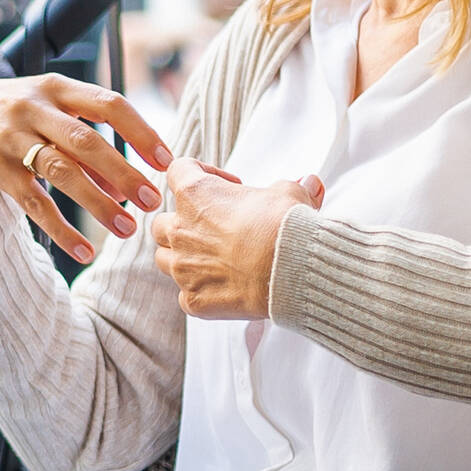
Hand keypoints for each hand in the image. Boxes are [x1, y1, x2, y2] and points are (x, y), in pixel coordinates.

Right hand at [0, 74, 171, 263]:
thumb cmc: (14, 113)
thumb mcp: (49, 110)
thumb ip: (87, 142)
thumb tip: (126, 185)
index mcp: (56, 88)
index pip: (109, 104)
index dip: (141, 132)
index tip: (167, 161)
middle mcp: (34, 109)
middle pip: (87, 141)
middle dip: (125, 173)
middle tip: (154, 202)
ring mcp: (11, 138)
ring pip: (61, 172)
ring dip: (98, 203)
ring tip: (127, 229)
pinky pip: (33, 203)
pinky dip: (61, 229)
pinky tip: (84, 250)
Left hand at [151, 166, 322, 320]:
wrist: (288, 270)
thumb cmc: (283, 226)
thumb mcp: (291, 195)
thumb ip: (291, 187)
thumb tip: (307, 183)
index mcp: (195, 195)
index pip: (178, 171)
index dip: (201, 173)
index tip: (227, 184)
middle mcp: (179, 230)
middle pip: (162, 222)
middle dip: (183, 222)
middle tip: (215, 228)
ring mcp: (182, 268)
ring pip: (165, 259)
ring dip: (183, 257)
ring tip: (216, 259)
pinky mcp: (193, 299)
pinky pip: (186, 294)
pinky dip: (201, 291)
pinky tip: (226, 288)